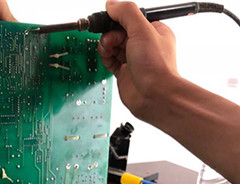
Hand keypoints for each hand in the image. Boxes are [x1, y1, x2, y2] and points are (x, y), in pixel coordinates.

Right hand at [98, 0, 179, 121]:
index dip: (117, 19)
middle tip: (109, 40)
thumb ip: (126, 13)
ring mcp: (133, 60)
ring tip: (107, 50)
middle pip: (119, 32)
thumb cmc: (156, 67)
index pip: (131, 18)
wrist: (153, 96)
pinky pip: (110, 61)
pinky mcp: (124, 73)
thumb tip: (112, 4)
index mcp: (153, 31)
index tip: (107, 19)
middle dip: (110, 34)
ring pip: (113, 46)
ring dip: (106, 46)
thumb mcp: (142, 30)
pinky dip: (106, 58)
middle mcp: (143, 45)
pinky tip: (107, 58)